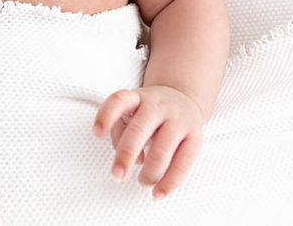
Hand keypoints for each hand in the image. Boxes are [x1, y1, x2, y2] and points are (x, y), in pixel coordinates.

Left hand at [92, 85, 204, 200]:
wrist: (184, 99)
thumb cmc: (149, 113)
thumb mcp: (131, 113)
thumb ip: (122, 131)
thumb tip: (135, 160)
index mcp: (138, 98)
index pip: (119, 100)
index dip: (106, 116)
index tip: (97, 134)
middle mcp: (158, 106)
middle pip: (139, 129)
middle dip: (126, 155)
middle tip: (117, 175)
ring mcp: (179, 120)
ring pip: (162, 149)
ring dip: (149, 172)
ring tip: (142, 182)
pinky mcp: (195, 136)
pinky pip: (183, 163)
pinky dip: (170, 182)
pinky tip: (158, 194)